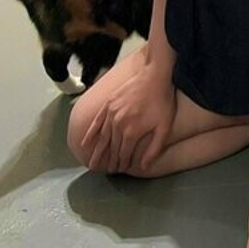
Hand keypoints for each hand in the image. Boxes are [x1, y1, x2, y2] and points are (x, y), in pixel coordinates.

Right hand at [81, 53, 176, 175]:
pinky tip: (84, 142)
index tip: (119, 170)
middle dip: (108, 161)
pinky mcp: (108, 104)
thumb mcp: (164, 127)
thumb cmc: (162, 102)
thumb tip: (144, 167)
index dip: (121, 164)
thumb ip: (153, 149)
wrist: (155, 75)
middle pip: (111, 147)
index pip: (123, 154)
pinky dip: (90, 133)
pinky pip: (96, 122)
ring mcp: (111, 113)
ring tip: (92, 163)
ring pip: (102, 137)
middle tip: (104, 171)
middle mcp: (118, 124)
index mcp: (131, 132)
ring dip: (97, 151)